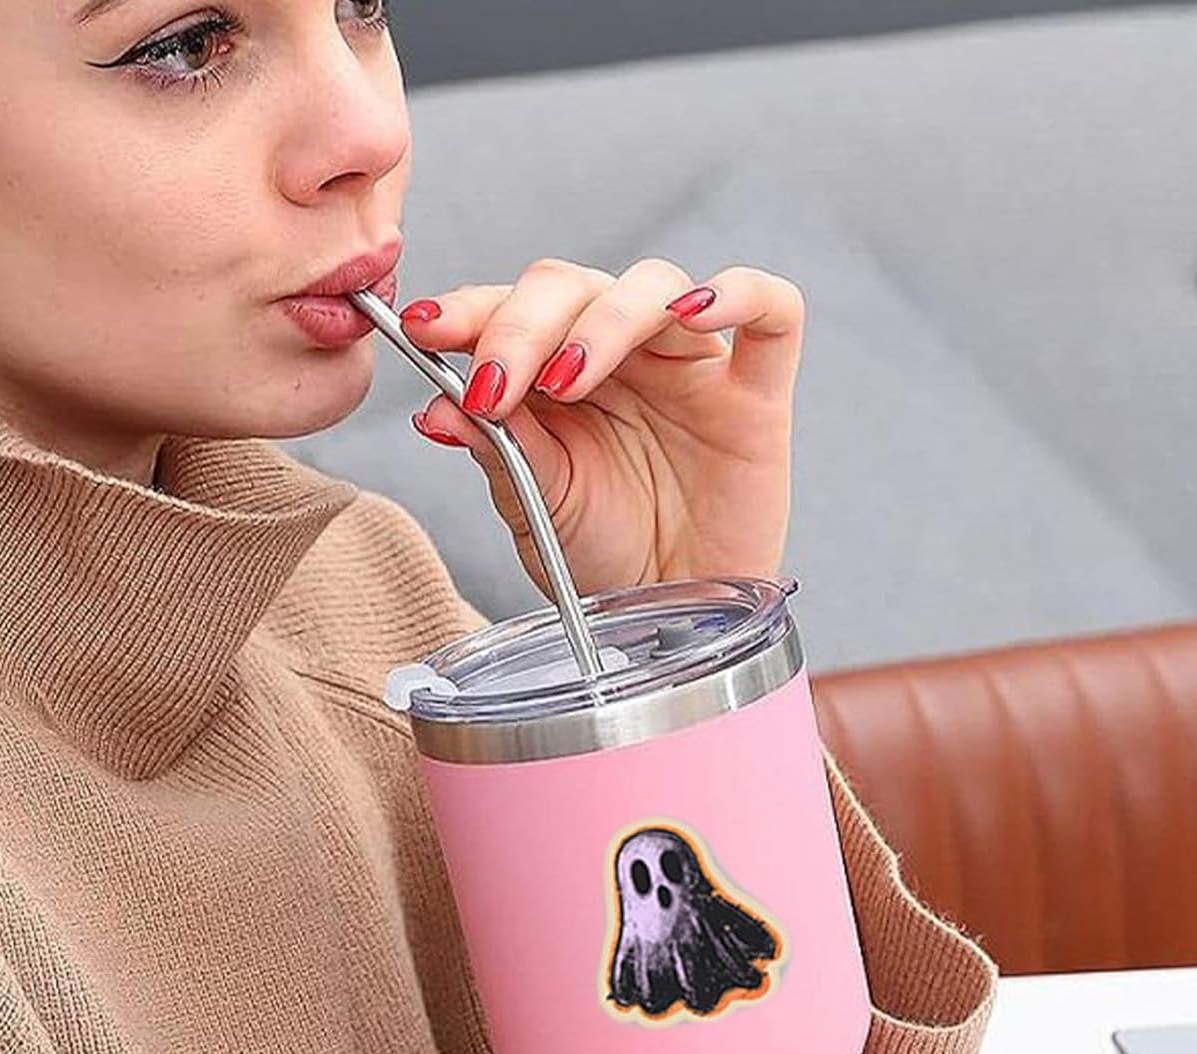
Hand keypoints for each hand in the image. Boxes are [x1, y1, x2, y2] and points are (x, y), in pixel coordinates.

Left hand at [397, 258, 803, 599]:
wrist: (671, 625)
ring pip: (655, 285)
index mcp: (556, 372)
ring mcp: (692, 369)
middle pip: (574, 286)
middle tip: (495, 386)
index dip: (469, 310)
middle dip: (521, 325)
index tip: (424, 329)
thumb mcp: (536, 509)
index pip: (511, 310)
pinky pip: (773, 315)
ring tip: (568, 380)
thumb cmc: (606, 561)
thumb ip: (498, 450)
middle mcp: (622, 355)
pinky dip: (740, 295)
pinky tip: (697, 312)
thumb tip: (437, 406)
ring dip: (603, 320)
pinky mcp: (757, 397)